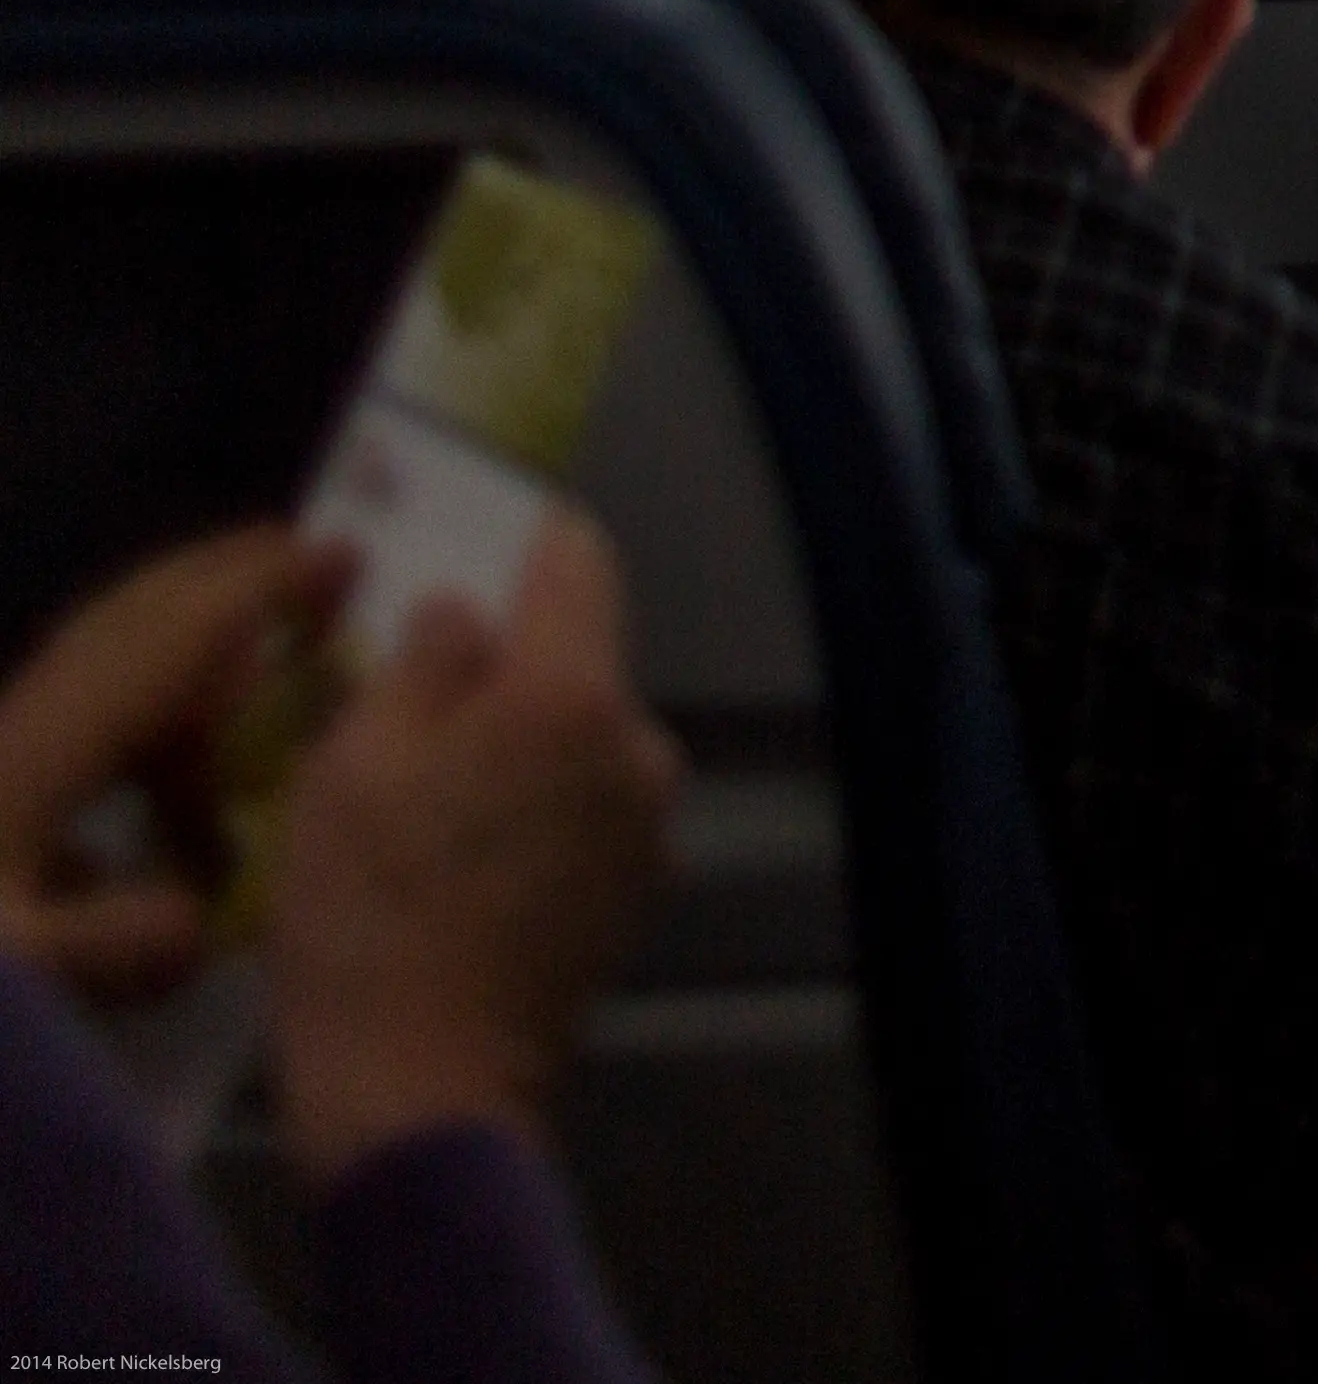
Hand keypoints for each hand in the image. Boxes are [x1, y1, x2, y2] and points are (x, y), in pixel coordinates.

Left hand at [0, 524, 337, 1003]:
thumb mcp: (9, 976)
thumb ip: (107, 948)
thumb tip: (199, 923)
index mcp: (28, 762)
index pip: (158, 649)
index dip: (251, 595)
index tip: (338, 554)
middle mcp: (10, 748)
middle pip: (119, 632)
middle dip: (215, 581)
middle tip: (310, 552)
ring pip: (94, 687)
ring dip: (182, 668)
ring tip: (258, 692)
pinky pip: (72, 750)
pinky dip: (136, 748)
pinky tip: (157, 822)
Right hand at [269, 510, 677, 1184]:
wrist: (420, 1086)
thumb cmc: (368, 914)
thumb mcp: (356, 762)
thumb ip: (424, 662)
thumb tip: (465, 610)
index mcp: (573, 696)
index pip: (576, 562)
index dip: (521, 542)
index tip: (473, 544)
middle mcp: (639, 746)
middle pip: (574, 664)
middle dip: (501, 673)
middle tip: (405, 710)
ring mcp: (649, 825)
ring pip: (577, 745)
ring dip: (517, 754)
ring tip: (422, 807)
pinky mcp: (638, 892)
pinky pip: (584, 815)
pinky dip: (534, 817)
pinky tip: (461, 866)